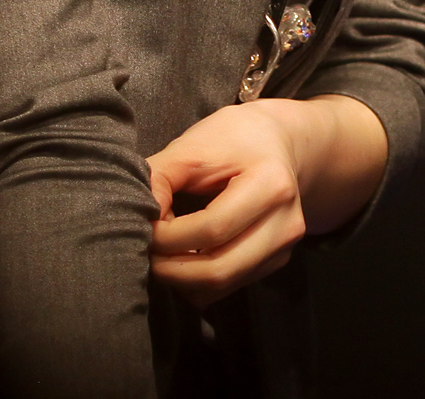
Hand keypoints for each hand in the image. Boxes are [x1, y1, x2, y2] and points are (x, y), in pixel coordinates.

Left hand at [145, 94, 386, 306]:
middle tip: (145, 254)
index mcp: (271, 185)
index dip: (170, 236)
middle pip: (220, 269)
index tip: (144, 227)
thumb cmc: (231, 138)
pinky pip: (230, 286)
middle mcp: (286, 223)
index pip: (212, 228)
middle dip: (173, 269)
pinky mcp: (277, 261)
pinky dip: (199, 281)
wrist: (277, 141)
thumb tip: (138, 218)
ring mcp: (284, 247)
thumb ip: (160, 177)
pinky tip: (183, 257)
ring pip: (224, 286)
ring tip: (160, 256)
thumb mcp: (193, 144)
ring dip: (183, 280)